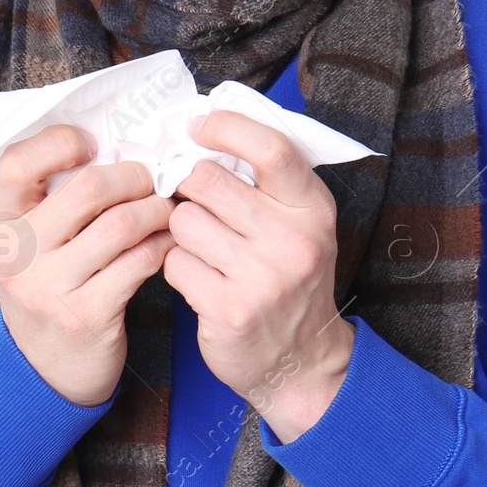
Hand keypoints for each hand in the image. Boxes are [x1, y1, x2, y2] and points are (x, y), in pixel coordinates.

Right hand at [0, 124, 176, 406]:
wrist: (43, 372)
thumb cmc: (49, 287)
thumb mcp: (32, 242)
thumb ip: (54, 197)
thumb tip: (117, 142)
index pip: (17, 161)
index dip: (60, 141)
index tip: (94, 144)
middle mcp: (16, 252)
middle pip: (87, 187)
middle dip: (134, 176)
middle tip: (154, 178)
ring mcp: (48, 287)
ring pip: (121, 224)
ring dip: (157, 210)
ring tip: (168, 209)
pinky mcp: (85, 315)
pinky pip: (140, 262)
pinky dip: (164, 245)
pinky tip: (169, 242)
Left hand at [164, 109, 355, 442]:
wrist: (302, 360)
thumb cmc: (291, 278)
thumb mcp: (301, 223)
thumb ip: (267, 181)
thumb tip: (203, 129)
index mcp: (313, 208)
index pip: (270, 148)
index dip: (226, 127)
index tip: (197, 126)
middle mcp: (293, 240)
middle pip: (206, 179)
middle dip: (187, 187)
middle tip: (193, 202)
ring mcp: (262, 278)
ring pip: (183, 220)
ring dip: (181, 231)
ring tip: (203, 248)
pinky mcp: (230, 311)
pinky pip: (174, 263)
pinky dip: (178, 267)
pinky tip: (200, 279)